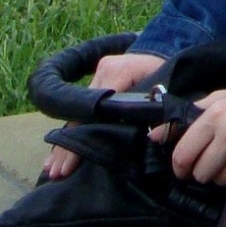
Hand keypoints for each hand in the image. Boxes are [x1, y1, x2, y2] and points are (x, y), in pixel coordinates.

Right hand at [43, 52, 166, 179]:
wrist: (166, 54)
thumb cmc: (172, 75)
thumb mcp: (168, 91)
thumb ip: (157, 112)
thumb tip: (148, 137)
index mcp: (120, 70)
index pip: (98, 108)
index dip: (87, 135)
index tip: (75, 160)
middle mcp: (103, 71)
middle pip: (82, 113)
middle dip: (70, 144)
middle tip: (58, 172)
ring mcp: (96, 76)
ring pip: (78, 115)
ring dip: (65, 143)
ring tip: (52, 170)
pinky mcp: (95, 83)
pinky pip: (81, 112)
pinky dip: (72, 134)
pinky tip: (56, 155)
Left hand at [166, 84, 225, 186]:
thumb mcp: (215, 99)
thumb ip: (185, 116)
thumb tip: (152, 135)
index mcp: (215, 115)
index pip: (183, 154)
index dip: (179, 166)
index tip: (182, 167)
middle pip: (199, 172)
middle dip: (198, 170)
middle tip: (205, 160)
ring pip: (216, 179)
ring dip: (216, 173)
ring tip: (225, 157)